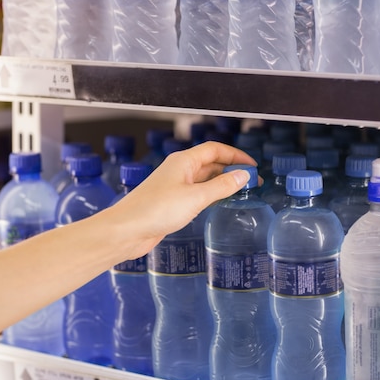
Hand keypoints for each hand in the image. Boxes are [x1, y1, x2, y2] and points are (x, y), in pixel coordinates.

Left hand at [102, 141, 254, 260]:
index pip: (215, 149)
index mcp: (184, 161)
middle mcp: (180, 170)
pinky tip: (220, 202)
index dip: (236, 155)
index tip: (253, 166)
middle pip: (211, 163)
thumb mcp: (196, 197)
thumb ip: (221, 186)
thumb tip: (243, 176)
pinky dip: (212, 194)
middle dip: (232, 170)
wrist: (127, 230)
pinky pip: (198, 192)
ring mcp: (175, 185)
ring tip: (241, 191)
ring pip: (205, 178)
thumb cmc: (156, 210)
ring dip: (223, 182)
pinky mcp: (172, 201)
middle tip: (252, 182)